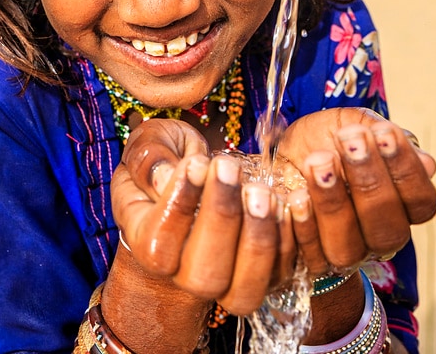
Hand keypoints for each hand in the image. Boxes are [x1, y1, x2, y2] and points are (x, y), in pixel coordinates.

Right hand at [110, 119, 294, 314]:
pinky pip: (280, 274)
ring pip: (244, 288)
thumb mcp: (148, 148)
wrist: (194, 185)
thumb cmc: (167, 164)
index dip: (179, 205)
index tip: (196, 164)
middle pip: (204, 276)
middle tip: (229, 170)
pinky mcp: (263, 279)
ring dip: (257, 236)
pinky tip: (285, 201)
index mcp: (147, 246)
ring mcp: (225, 284)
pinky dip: (288, 239)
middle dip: (221, 218)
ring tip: (260, 190)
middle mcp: (183, 276)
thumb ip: (148, 159)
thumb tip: (165, 178)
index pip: (159, 245)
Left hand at [277, 108, 435, 274]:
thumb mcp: (350, 125)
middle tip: (348, 142)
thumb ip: (381, 138)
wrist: (276, 154)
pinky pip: (309, 254)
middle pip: (389, 229)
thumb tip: (426, 164)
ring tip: (318, 161)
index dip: (405, 169)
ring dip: (334, 202)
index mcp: (402, 206)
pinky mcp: (309, 261)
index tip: (382, 132)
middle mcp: (379, 236)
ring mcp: (346, 253)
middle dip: (369, 181)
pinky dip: (303, 224)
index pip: (421, 202)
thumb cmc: (322, 140)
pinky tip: (296, 195)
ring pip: (348, 246)